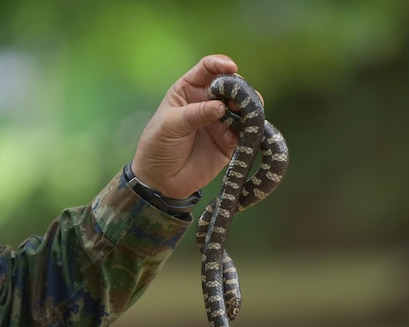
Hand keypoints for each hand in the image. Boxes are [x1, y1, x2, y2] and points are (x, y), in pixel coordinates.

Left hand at [131, 54, 239, 198]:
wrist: (161, 180)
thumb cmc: (158, 146)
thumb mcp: (171, 125)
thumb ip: (195, 114)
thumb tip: (222, 107)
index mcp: (190, 90)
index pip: (208, 69)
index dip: (220, 64)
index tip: (232, 68)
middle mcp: (208, 103)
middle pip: (231, 87)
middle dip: (240, 90)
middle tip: (241, 100)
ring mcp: (221, 122)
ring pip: (243, 109)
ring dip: (249, 109)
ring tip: (247, 116)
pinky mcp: (230, 143)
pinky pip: (246, 133)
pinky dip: (250, 131)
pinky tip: (245, 134)